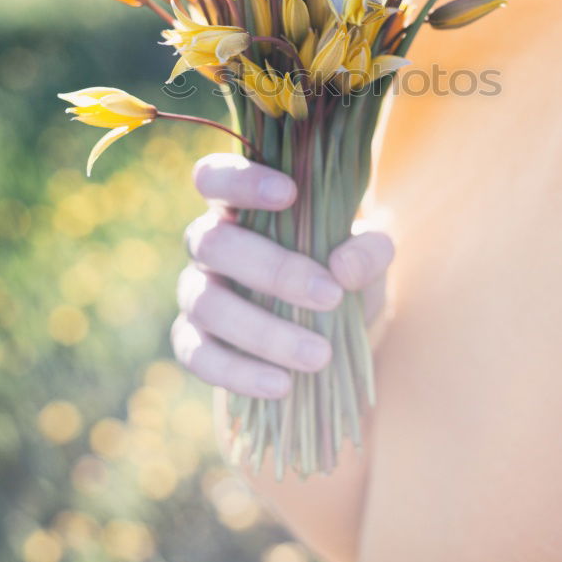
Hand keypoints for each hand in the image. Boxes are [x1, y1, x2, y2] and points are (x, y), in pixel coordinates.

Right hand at [170, 152, 394, 399]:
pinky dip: (238, 372)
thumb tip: (344, 269)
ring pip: (207, 304)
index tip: (290, 194)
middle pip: (214, 244)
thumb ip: (368, 249)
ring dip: (264, 332)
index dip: (241, 180)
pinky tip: (282, 385)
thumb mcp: (367, 254)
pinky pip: (198, 356)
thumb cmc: (339, 269)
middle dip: (274, 271)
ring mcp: (195, 291)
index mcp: (239, 204)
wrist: (332, 328)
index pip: (215, 176)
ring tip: (320, 355)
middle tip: (330, 296)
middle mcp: (208, 241)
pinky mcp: (192, 340)